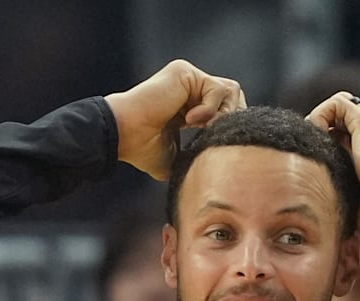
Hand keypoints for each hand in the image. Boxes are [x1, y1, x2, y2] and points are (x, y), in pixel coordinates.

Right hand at [105, 59, 245, 179]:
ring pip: (230, 90)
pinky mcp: (184, 72)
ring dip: (224, 114)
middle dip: (233, 117)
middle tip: (216, 135)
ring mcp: (187, 78)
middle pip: (234, 95)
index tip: (219, 143)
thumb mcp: (179, 158)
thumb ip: (198, 154)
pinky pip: (216, 89)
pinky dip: (210, 109)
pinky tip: (190, 120)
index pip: (226, 108)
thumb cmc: (143, 149)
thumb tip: (216, 170)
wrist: (125, 136)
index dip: (230, 126)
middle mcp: (189, 88)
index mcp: (189, 105)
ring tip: (204, 129)